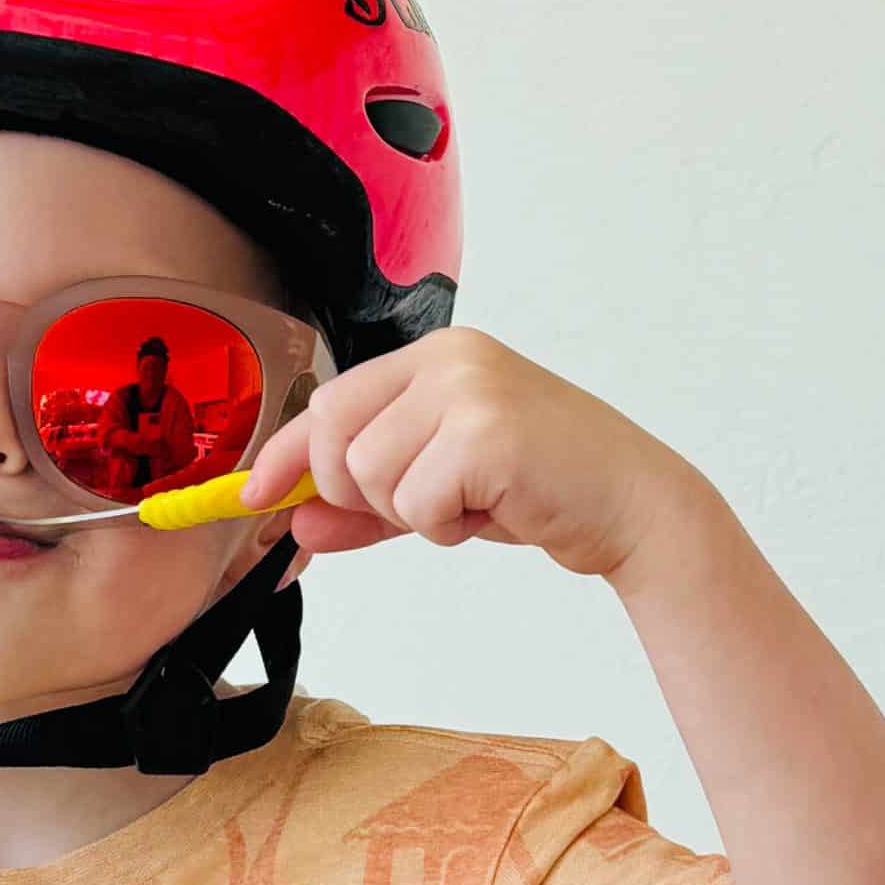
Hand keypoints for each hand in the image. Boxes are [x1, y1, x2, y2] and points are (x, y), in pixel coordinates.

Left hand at [240, 326, 699, 582]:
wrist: (631, 506)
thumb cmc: (540, 489)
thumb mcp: (440, 491)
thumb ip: (367, 504)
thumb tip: (297, 524)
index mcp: (434, 357)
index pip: (328, 402)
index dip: (284, 455)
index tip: (253, 496)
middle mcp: (448, 359)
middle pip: (332, 436)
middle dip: (356, 492)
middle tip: (421, 506)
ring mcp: (469, 389)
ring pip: (368, 475)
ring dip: (410, 514)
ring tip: (469, 503)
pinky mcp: (488, 432)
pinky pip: (414, 503)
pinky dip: (443, 527)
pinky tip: (491, 511)